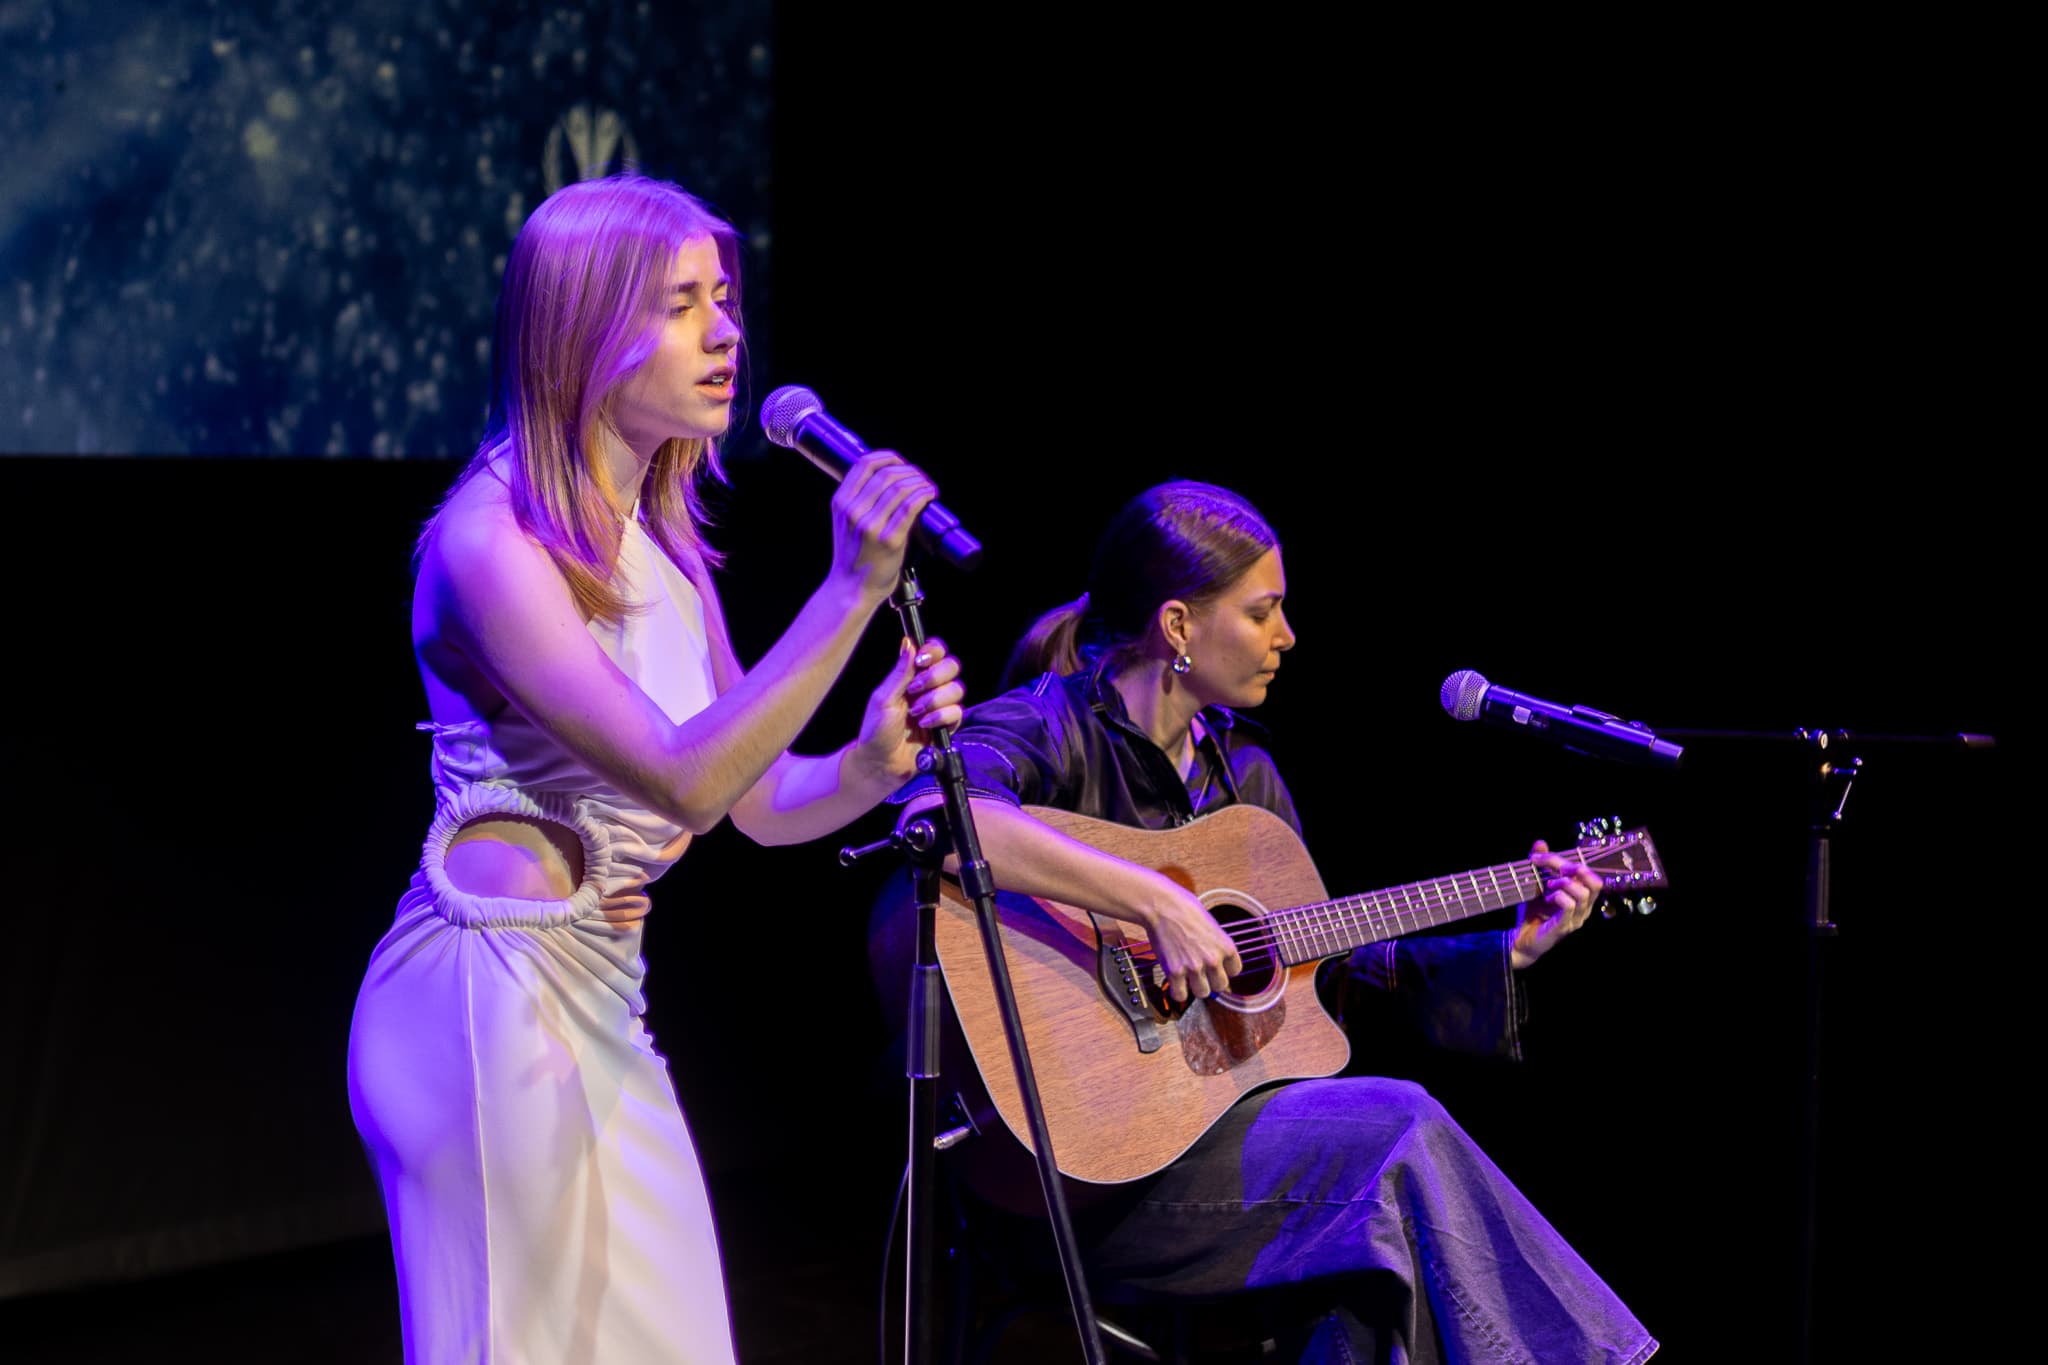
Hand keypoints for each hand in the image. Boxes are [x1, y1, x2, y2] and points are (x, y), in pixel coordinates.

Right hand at [828, 451, 937, 603]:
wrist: (850, 589)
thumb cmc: (852, 557)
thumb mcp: (844, 522)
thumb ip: (859, 501)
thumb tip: (890, 479)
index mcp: (841, 503)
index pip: (864, 464)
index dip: (887, 457)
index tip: (900, 461)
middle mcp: (854, 511)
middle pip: (886, 474)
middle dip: (908, 470)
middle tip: (920, 477)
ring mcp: (871, 526)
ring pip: (900, 488)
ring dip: (919, 481)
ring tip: (927, 486)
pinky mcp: (890, 540)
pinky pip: (911, 507)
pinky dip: (924, 495)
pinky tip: (930, 494)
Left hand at [850, 636, 965, 783]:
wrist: (881, 763)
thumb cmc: (876, 730)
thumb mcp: (884, 698)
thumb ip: (901, 671)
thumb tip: (909, 642)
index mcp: (913, 676)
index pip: (935, 652)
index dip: (934, 651)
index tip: (922, 661)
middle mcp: (930, 687)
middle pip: (952, 666)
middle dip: (935, 677)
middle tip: (914, 690)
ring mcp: (940, 706)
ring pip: (957, 689)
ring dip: (935, 700)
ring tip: (916, 713)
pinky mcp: (947, 725)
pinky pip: (957, 712)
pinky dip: (941, 717)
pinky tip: (925, 725)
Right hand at [1144, 888, 1243, 1005]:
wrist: (1162, 906)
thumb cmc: (1185, 909)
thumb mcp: (1212, 926)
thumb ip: (1217, 946)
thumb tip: (1218, 964)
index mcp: (1226, 947)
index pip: (1235, 971)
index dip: (1224, 968)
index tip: (1216, 965)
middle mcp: (1213, 959)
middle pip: (1220, 986)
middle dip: (1211, 980)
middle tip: (1201, 972)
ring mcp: (1194, 967)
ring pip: (1202, 993)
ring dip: (1195, 987)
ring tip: (1188, 977)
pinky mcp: (1175, 972)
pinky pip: (1180, 995)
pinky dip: (1177, 991)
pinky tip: (1176, 981)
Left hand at [1510, 839, 1603, 968]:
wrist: (1519, 940)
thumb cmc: (1532, 913)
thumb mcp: (1536, 885)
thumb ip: (1541, 865)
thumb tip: (1541, 842)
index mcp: (1581, 898)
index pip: (1589, 874)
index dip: (1568, 860)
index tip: (1540, 856)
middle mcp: (1584, 909)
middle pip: (1594, 882)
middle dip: (1574, 869)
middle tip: (1553, 868)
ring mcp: (1575, 920)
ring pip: (1584, 894)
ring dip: (1565, 883)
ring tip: (1548, 885)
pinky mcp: (1563, 927)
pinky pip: (1570, 906)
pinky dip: (1559, 896)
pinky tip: (1547, 897)